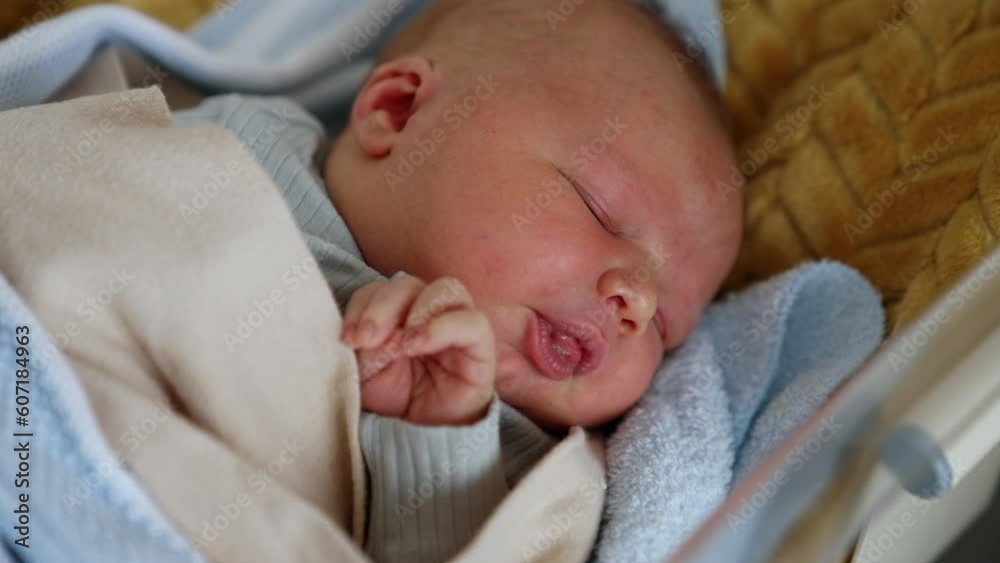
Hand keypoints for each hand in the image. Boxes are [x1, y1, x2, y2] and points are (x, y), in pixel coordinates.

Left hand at [340, 275, 495, 424]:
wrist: (424, 436)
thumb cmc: (396, 399)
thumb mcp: (366, 373)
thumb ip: (364, 347)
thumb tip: (369, 334)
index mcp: (397, 312)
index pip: (378, 290)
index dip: (361, 308)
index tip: (348, 339)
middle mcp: (427, 311)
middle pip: (408, 284)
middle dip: (382, 308)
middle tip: (366, 339)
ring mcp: (457, 324)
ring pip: (445, 289)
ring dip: (415, 311)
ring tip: (398, 345)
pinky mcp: (480, 345)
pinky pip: (471, 322)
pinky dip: (441, 328)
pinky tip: (418, 346)